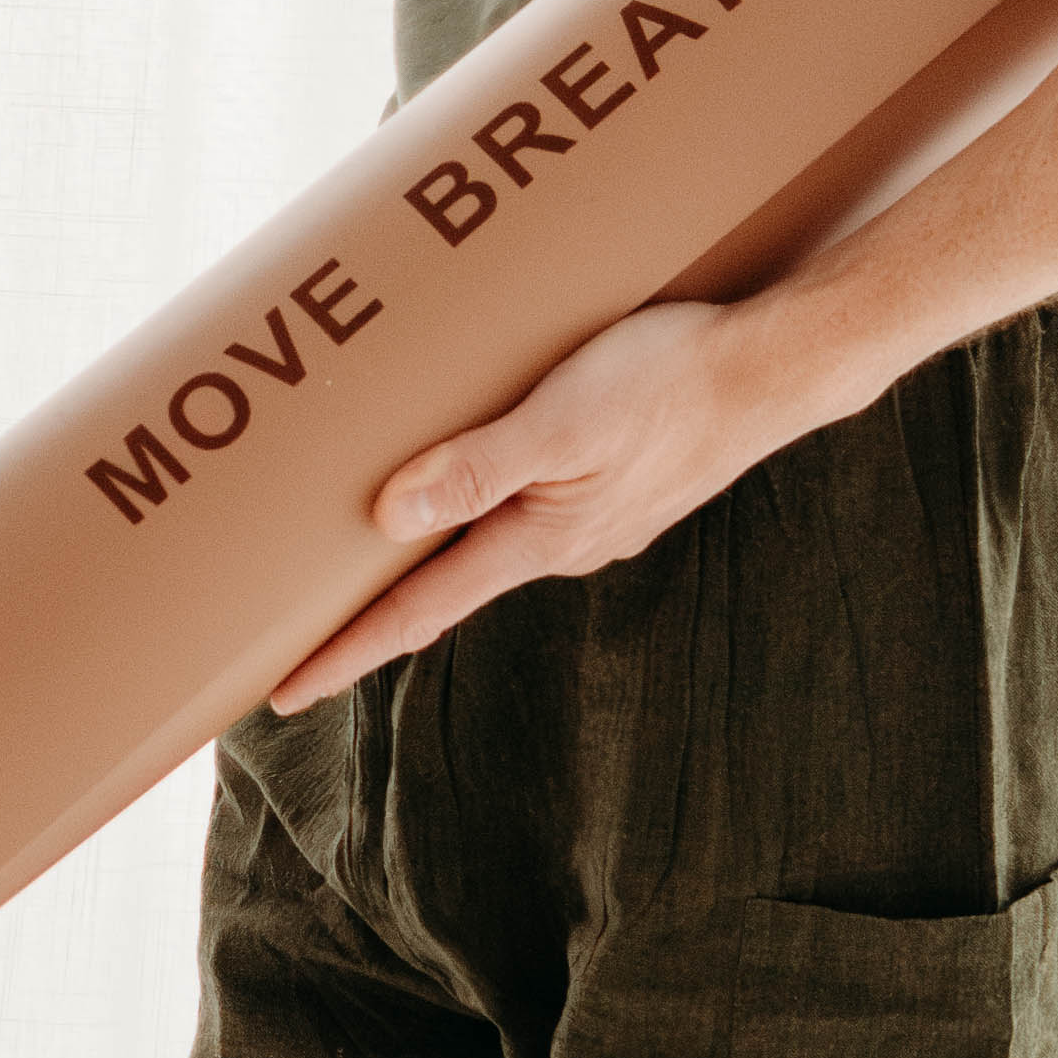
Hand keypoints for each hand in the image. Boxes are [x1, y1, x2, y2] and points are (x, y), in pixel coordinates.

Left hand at [261, 296, 780, 706]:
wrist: (779, 366)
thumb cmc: (670, 382)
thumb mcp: (563, 421)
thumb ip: (477, 468)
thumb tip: (388, 517)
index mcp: (537, 541)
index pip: (416, 615)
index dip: (343, 653)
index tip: (278, 692)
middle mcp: (559, 543)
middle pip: (440, 585)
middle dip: (368, 607)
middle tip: (290, 626)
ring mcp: (588, 517)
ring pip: (483, 538)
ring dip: (422, 546)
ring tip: (357, 543)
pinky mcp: (610, 480)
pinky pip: (521, 500)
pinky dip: (474, 500)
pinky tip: (466, 470)